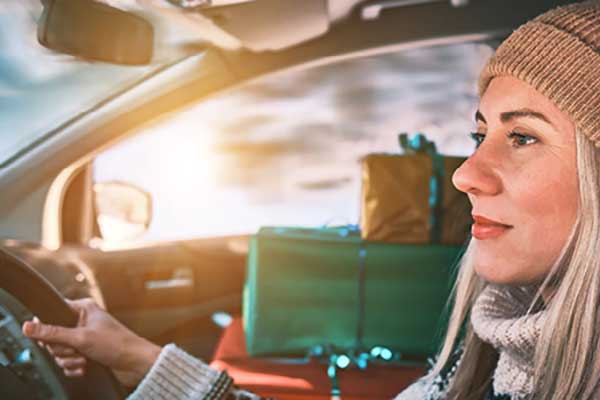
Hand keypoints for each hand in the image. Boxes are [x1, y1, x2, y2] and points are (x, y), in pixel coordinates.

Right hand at [22, 298, 160, 387]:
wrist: (135, 364)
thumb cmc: (117, 344)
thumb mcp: (81, 338)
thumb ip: (52, 333)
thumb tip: (29, 326)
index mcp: (83, 309)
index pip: (52, 314)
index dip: (48, 329)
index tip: (51, 338)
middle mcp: (83, 322)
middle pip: (54, 336)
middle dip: (64, 349)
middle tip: (77, 350)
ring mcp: (84, 338)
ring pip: (60, 352)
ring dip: (70, 359)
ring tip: (85, 359)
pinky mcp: (86, 353)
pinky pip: (68, 362)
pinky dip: (74, 367)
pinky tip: (86, 366)